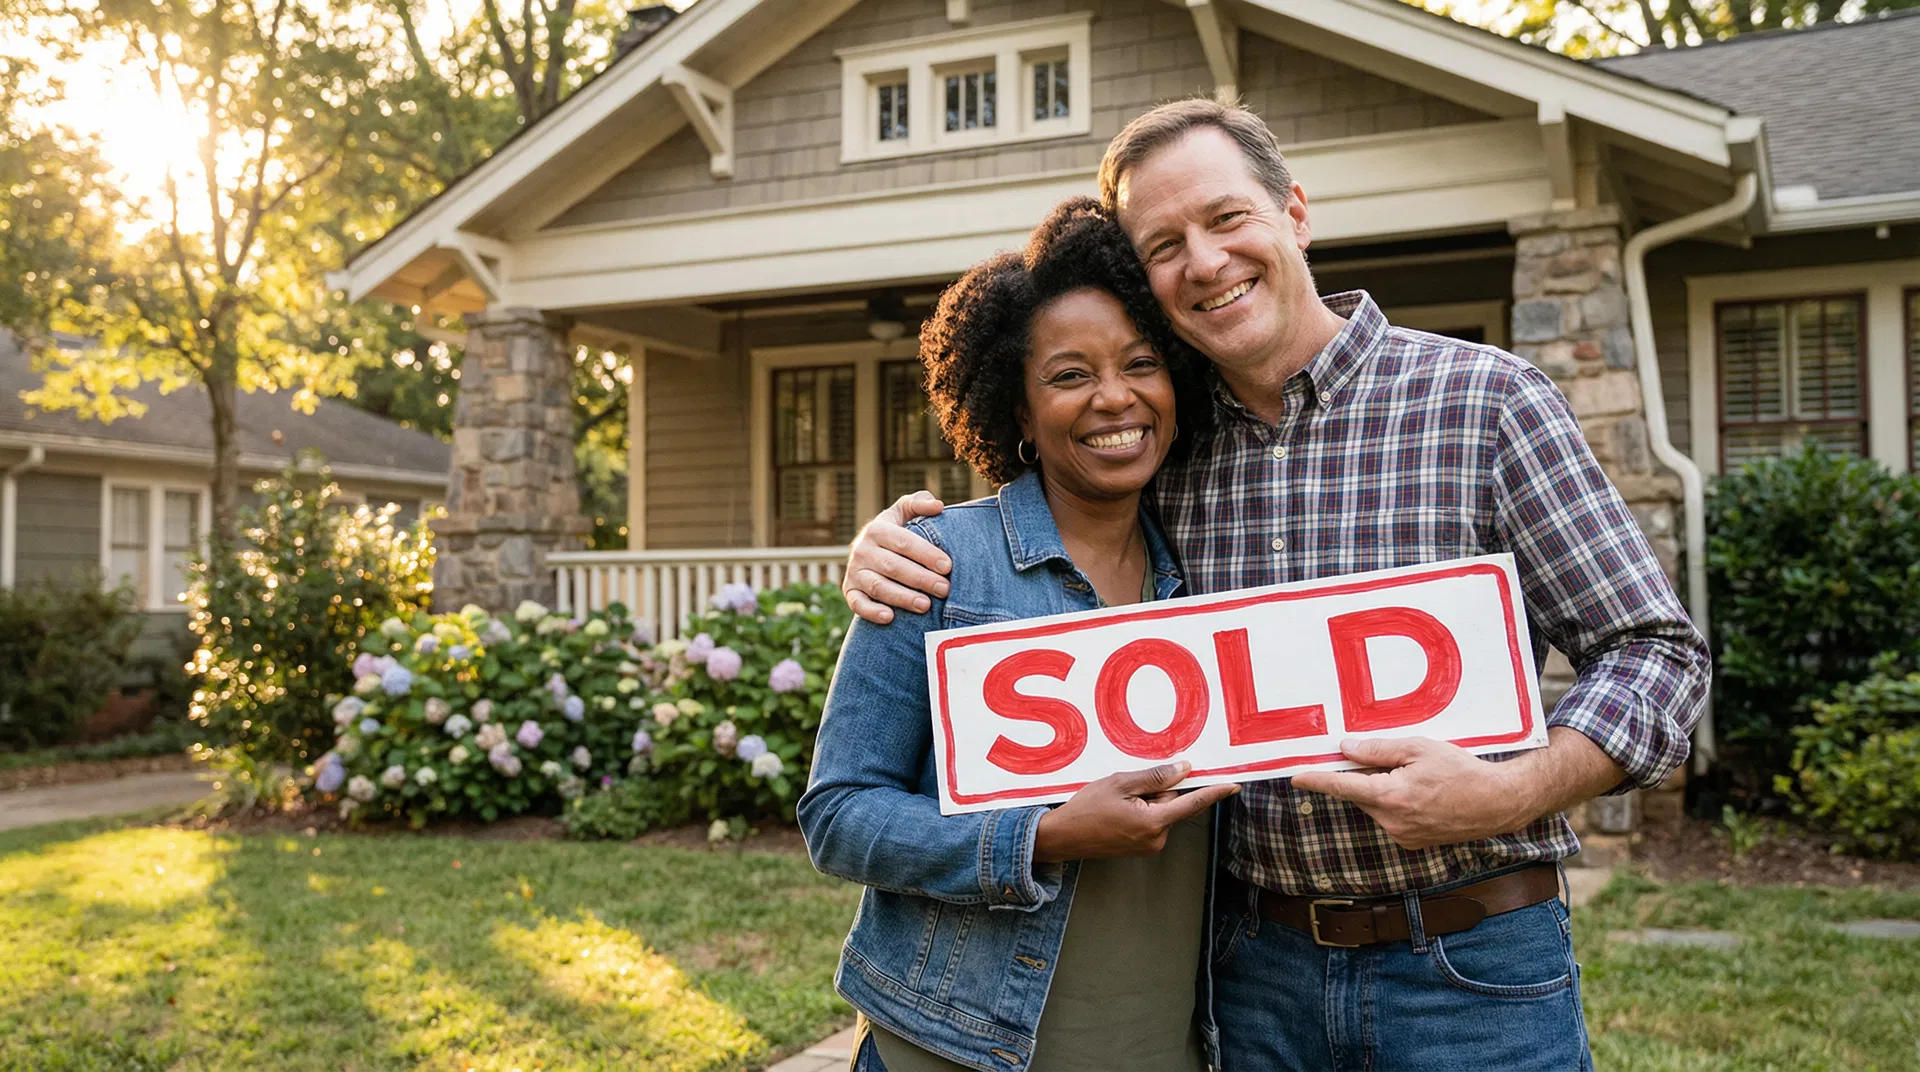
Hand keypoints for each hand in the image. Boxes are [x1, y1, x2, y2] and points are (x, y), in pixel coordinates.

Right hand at [843, 491, 951, 623]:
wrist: (869, 550)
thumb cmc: (896, 532)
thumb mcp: (904, 512)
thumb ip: (920, 503)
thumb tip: (938, 506)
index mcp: (877, 529)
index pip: (904, 542)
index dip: (926, 554)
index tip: (947, 566)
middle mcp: (862, 550)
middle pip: (893, 566)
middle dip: (920, 578)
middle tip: (944, 589)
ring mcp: (854, 571)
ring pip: (878, 586)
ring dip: (902, 597)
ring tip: (925, 605)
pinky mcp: (850, 590)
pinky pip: (857, 604)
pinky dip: (871, 611)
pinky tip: (889, 618)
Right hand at [1034, 762, 1239, 862]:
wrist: (1063, 837)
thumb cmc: (1086, 809)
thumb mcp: (1120, 783)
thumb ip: (1155, 777)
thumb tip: (1184, 769)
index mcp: (1153, 823)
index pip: (1193, 803)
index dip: (1215, 792)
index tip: (1234, 785)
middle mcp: (1156, 839)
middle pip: (1172, 803)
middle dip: (1157, 790)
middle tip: (1128, 788)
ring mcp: (1149, 846)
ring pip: (1161, 811)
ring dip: (1146, 800)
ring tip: (1118, 801)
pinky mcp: (1141, 847)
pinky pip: (1151, 821)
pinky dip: (1141, 810)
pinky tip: (1118, 809)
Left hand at [1291, 737, 1535, 849]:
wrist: (1497, 803)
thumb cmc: (1462, 771)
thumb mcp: (1419, 749)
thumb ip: (1378, 750)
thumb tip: (1346, 749)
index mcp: (1391, 796)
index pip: (1343, 786)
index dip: (1317, 780)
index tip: (1296, 776)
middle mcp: (1392, 821)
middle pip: (1360, 794)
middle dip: (1364, 776)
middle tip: (1390, 760)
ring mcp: (1402, 835)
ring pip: (1375, 806)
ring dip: (1382, 790)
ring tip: (1416, 777)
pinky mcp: (1411, 842)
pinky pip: (1390, 818)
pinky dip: (1395, 803)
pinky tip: (1421, 793)